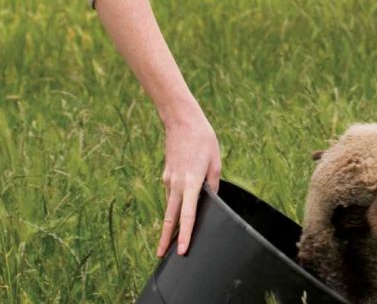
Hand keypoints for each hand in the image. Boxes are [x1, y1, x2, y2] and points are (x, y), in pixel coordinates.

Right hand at [159, 106, 221, 256]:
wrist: (182, 121)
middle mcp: (176, 184)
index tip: (181, 251)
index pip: (187, 215)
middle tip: (160, 256)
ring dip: (170, 222)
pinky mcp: (166, 175)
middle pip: (169, 217)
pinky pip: (171, 194)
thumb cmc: (203, 140)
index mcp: (191, 182)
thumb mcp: (216, 162)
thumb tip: (211, 200)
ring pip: (170, 205)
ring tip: (171, 239)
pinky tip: (180, 207)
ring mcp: (168, 179)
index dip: (185, 235)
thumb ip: (213, 184)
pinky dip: (174, 204)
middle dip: (165, 238)